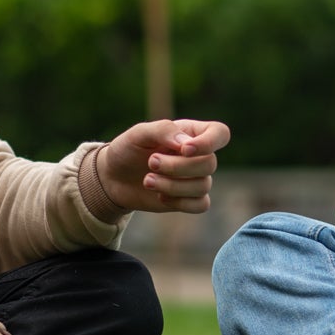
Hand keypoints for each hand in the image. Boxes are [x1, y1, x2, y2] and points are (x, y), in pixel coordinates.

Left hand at [97, 119, 230, 213]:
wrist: (113, 177)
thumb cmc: (128, 149)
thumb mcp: (138, 133)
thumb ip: (163, 130)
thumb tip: (186, 144)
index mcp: (191, 133)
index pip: (220, 133)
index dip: (208, 143)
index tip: (184, 150)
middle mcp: (198, 155)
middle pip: (209, 164)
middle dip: (177, 167)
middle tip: (151, 162)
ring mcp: (195, 178)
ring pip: (203, 186)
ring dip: (172, 185)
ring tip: (147, 180)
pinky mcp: (189, 199)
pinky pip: (201, 204)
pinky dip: (180, 202)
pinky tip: (160, 197)